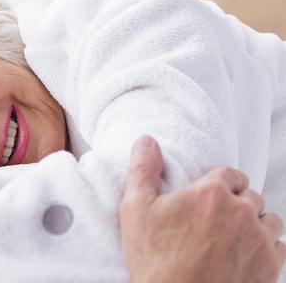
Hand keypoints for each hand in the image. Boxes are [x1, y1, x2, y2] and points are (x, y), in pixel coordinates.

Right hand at [120, 136, 285, 282]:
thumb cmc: (154, 261)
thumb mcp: (135, 211)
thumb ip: (143, 171)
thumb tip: (146, 141)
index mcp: (211, 192)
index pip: (229, 174)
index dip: (217, 184)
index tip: (206, 198)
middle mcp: (242, 211)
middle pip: (250, 196)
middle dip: (235, 204)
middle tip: (212, 222)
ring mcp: (260, 239)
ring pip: (269, 220)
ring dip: (254, 224)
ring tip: (229, 238)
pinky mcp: (270, 265)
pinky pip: (278, 246)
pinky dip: (264, 248)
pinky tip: (242, 256)